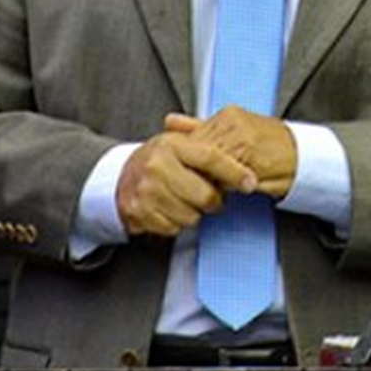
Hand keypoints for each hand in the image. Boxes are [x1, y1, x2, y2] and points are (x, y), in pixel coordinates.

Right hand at [116, 130, 257, 237]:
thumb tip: (241, 150)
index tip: (250, 182)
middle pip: (205, 194)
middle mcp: (158, 165)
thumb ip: (207, 144)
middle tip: (211, 195)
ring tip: (185, 199)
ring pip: (191, 215)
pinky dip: (176, 222)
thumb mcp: (178, 142)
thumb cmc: (157, 160)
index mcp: (172, 145)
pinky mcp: (140, 212)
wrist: (120, 177)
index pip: (211, 158)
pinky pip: (173, 227)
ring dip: (194, 212)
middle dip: (214, 200)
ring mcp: (147, 190)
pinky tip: (170, 208)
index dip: (234, 172)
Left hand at [164, 106, 297, 198]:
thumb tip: (170, 121)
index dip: (188, 159)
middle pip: (199, 150)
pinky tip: (226, 188)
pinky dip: (223, 184)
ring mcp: (242, 139)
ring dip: (208, 178)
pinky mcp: (251, 157)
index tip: (184, 171)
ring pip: (210, 163)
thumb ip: (198, 127)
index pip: (193, 138)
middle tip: (191, 183)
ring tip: (211, 187)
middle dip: (195, 169)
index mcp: (226, 115)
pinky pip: (227, 174)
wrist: (302, 157)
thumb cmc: (268, 147)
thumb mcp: (232, 133)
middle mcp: (233, 123)